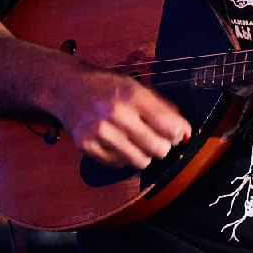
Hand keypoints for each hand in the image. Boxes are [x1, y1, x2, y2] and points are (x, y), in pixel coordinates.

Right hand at [54, 67, 191, 169]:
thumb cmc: (107, 87)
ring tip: (137, 141)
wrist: (67, 89)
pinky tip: (119, 143)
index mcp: (132, 96)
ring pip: (140, 161)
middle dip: (163, 146)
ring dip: (144, 154)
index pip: (169, 126)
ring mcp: (99, 133)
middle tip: (158, 140)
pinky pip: (119, 165)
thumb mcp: (137, 87)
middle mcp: (116, 115)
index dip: (179, 133)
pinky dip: (124, 158)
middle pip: (158, 148)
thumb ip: (162, 108)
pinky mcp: (87, 147)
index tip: (178, 133)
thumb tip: (185, 132)